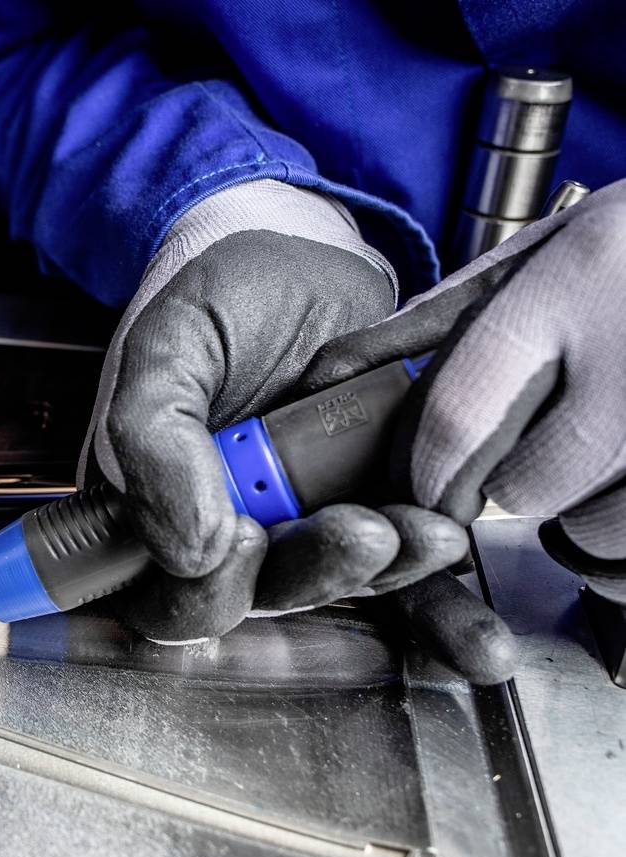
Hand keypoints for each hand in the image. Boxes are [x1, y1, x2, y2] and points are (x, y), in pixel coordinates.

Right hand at [88, 180, 474, 659]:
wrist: (307, 258)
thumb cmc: (222, 300)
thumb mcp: (168, 344)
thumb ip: (153, 437)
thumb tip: (191, 548)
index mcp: (145, 509)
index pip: (157, 596)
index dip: (197, 592)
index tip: (238, 537)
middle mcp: (215, 535)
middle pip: (253, 603)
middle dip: (307, 577)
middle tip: (356, 529)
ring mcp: (294, 531)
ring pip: (329, 591)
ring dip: (379, 574)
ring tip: (420, 527)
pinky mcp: (366, 518)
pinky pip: (395, 575)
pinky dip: (428, 580)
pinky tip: (442, 542)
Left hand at [301, 178, 625, 637]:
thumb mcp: (548, 249)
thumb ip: (443, 316)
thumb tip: (331, 379)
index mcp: (575, 281)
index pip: (457, 414)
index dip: (423, 474)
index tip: (420, 490)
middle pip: (525, 487)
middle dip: (505, 493)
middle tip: (523, 467)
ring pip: (599, 534)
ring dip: (581, 526)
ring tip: (598, 467)